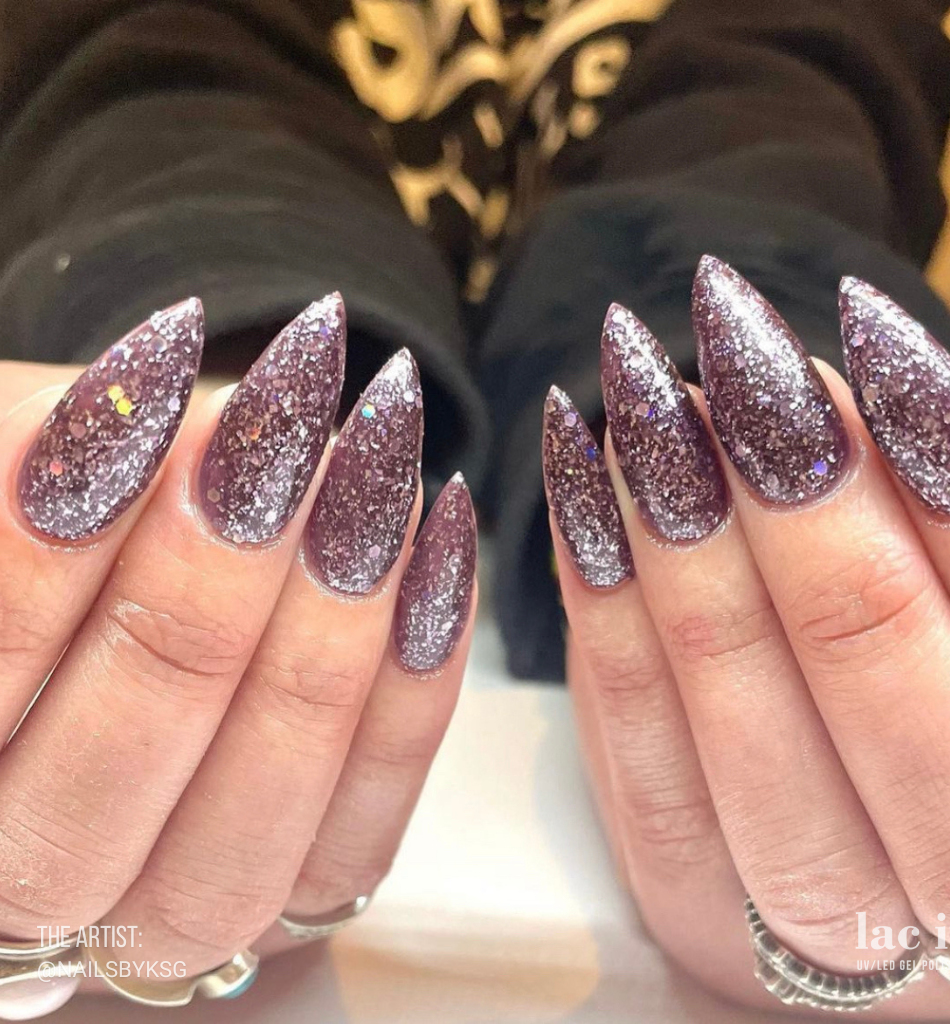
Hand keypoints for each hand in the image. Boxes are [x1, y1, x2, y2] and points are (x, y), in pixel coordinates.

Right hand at [0, 297, 475, 1015]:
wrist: (143, 580)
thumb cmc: (69, 514)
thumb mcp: (29, 472)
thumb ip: (56, 466)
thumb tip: (153, 422)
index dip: (40, 566)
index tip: (140, 419)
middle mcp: (40, 882)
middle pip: (103, 791)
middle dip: (194, 605)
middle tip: (264, 450)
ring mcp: (179, 909)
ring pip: (244, 835)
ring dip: (320, 640)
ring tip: (367, 478)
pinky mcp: (305, 895)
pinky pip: (360, 835)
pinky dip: (414, 686)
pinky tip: (436, 541)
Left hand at [544, 257, 949, 1017]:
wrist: (901, 835)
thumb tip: (909, 387)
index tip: (874, 337)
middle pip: (876, 677)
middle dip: (801, 498)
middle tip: (741, 360)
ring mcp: (825, 928)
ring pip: (745, 733)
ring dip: (686, 547)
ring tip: (645, 406)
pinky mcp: (703, 912)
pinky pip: (642, 775)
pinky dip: (606, 620)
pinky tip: (586, 491)